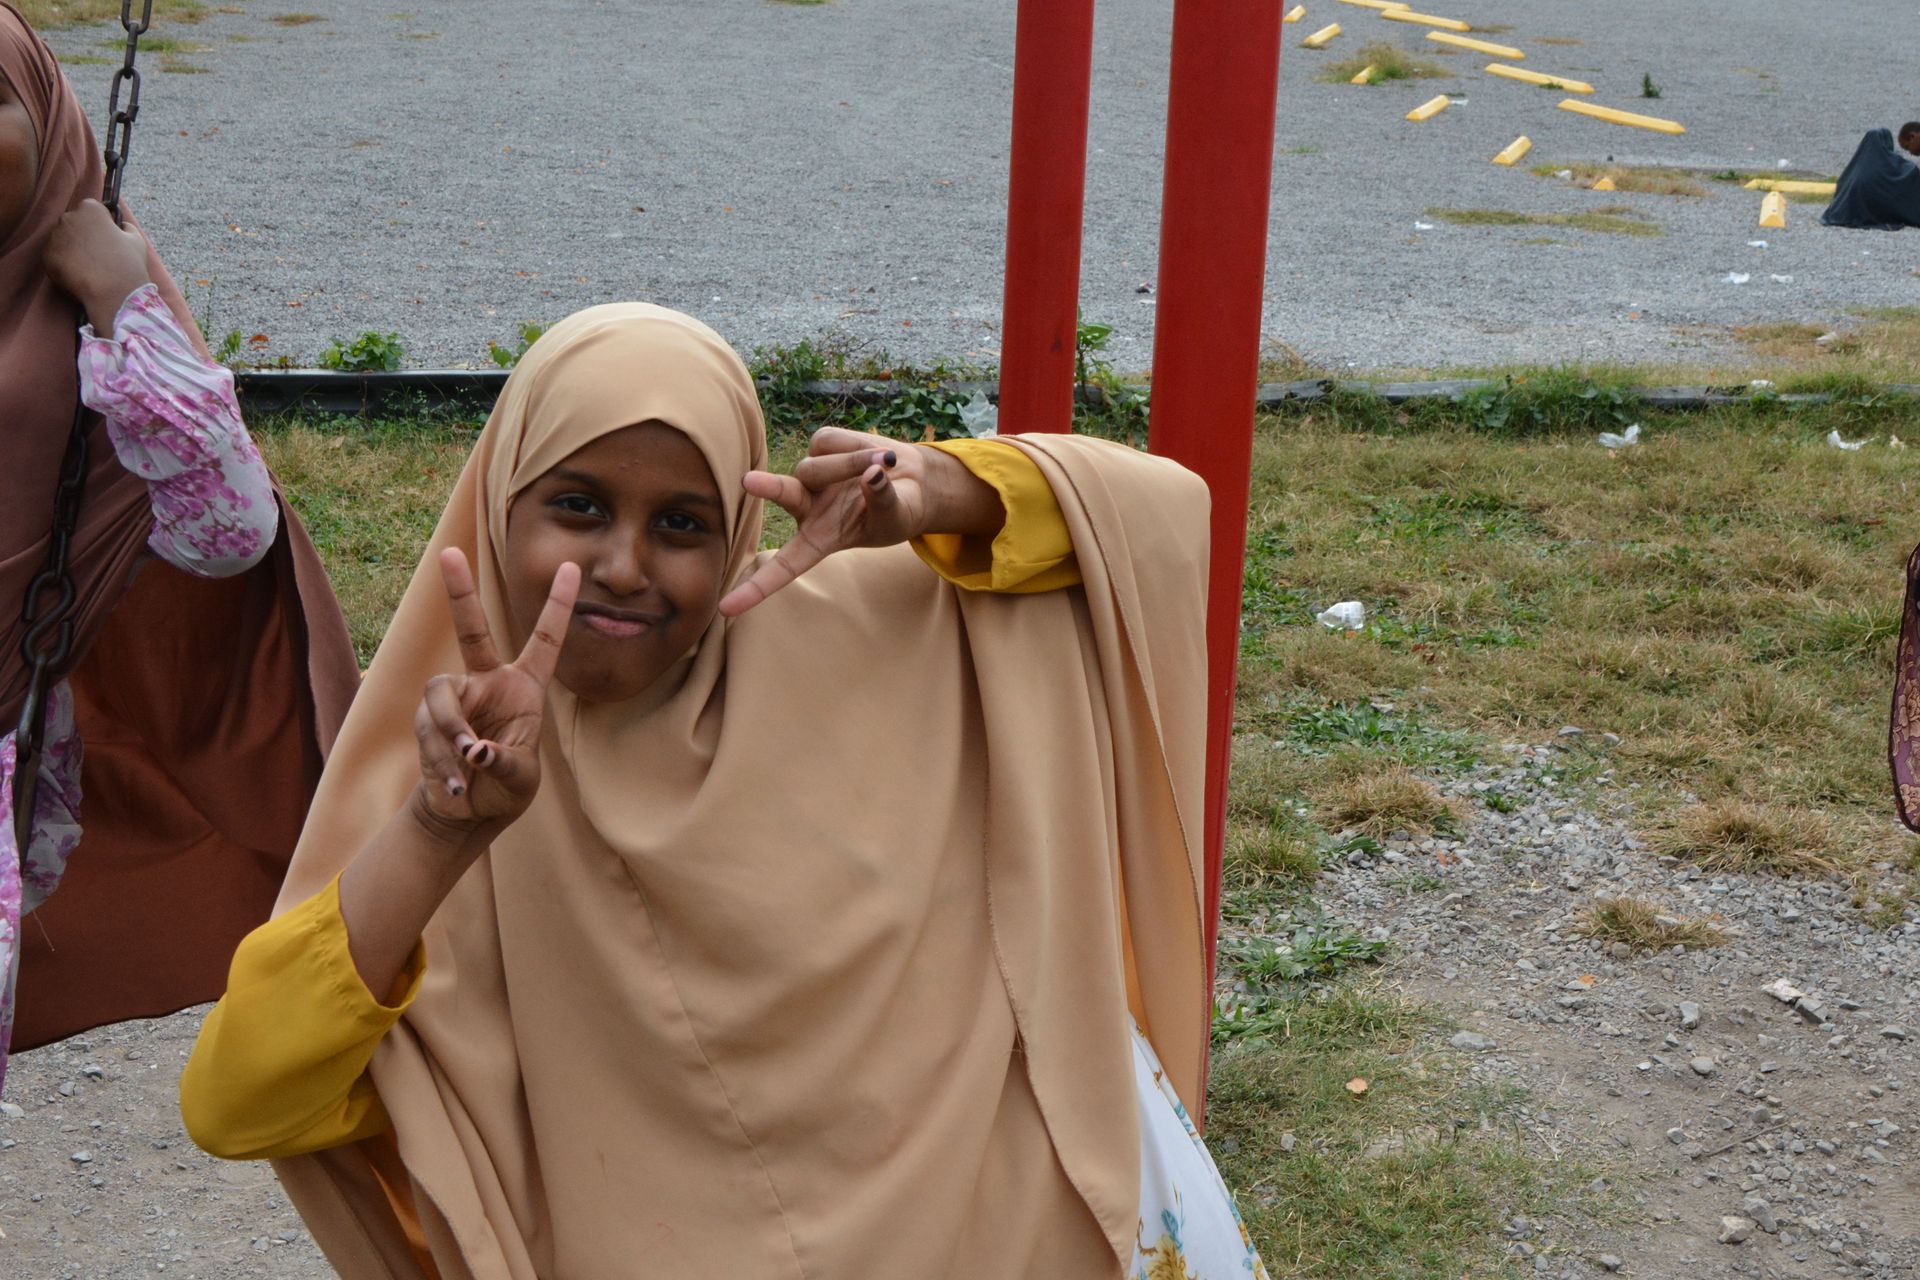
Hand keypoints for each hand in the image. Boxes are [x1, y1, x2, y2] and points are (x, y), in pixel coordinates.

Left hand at [42, 199, 152, 336]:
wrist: (114, 292)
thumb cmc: (128, 263)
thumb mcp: (136, 239)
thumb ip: (125, 227)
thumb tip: (121, 226)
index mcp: (90, 208)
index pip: (91, 209)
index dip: (101, 223)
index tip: (108, 237)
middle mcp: (68, 217)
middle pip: (74, 223)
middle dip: (83, 234)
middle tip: (98, 253)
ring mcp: (55, 236)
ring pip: (63, 240)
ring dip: (73, 249)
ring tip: (90, 266)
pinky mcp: (47, 256)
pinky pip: (56, 257)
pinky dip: (65, 264)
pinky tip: (81, 274)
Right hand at [410, 549, 578, 836]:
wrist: (466, 812)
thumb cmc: (504, 788)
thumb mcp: (518, 778)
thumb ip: (502, 763)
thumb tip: (475, 751)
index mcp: (524, 687)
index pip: (545, 640)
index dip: (559, 605)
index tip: (572, 567)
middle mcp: (488, 683)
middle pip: (471, 631)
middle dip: (459, 592)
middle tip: (449, 552)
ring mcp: (455, 699)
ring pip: (442, 697)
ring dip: (451, 732)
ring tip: (468, 764)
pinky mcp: (428, 718)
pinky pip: (430, 729)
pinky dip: (442, 760)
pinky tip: (456, 785)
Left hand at [720, 427, 999, 615]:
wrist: (911, 482)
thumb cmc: (899, 511)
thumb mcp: (897, 516)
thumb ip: (883, 500)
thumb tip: (872, 474)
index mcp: (820, 539)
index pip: (784, 568)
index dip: (756, 589)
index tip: (726, 609)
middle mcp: (807, 507)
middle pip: (784, 496)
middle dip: (769, 488)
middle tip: (750, 482)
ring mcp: (810, 475)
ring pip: (816, 465)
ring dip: (851, 463)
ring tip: (883, 465)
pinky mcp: (819, 446)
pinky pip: (829, 441)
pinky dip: (854, 446)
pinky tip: (871, 454)